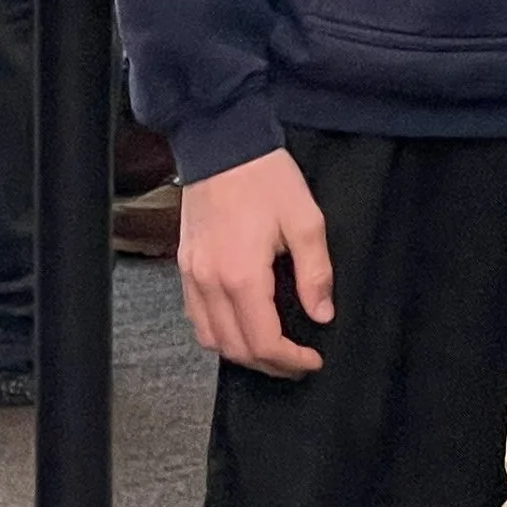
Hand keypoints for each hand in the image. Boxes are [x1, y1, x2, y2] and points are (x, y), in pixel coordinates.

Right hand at [176, 148, 334, 374]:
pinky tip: (240, 323)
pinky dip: (218, 332)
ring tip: (271, 348)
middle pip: (235, 349)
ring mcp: (192, 276)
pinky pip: (196, 316)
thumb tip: (321, 314)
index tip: (313, 360)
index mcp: (242, 276)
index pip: (263, 342)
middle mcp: (210, 284)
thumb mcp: (305, 219)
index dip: (290, 361)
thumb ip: (315, 273)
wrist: (222, 142)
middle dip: (269, 364)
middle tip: (297, 362)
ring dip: (241, 352)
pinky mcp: (185, 265)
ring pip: (210, 338)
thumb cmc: (266, 177)